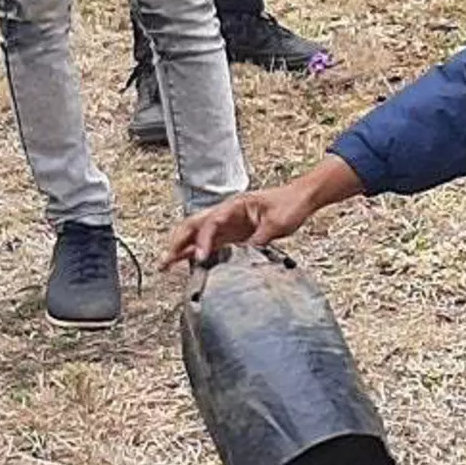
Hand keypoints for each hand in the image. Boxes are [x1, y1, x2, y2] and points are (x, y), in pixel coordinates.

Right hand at [163, 154, 362, 271]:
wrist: (301, 199)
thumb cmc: (290, 205)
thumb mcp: (277, 224)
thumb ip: (260, 240)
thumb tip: (246, 258)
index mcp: (234, 206)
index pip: (210, 223)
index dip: (202, 241)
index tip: (199, 258)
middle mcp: (226, 214)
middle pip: (193, 226)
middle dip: (177, 242)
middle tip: (164, 261)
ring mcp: (228, 224)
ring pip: (198, 235)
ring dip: (182, 249)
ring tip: (166, 265)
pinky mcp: (233, 234)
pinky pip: (211, 244)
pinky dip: (197, 254)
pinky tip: (190, 265)